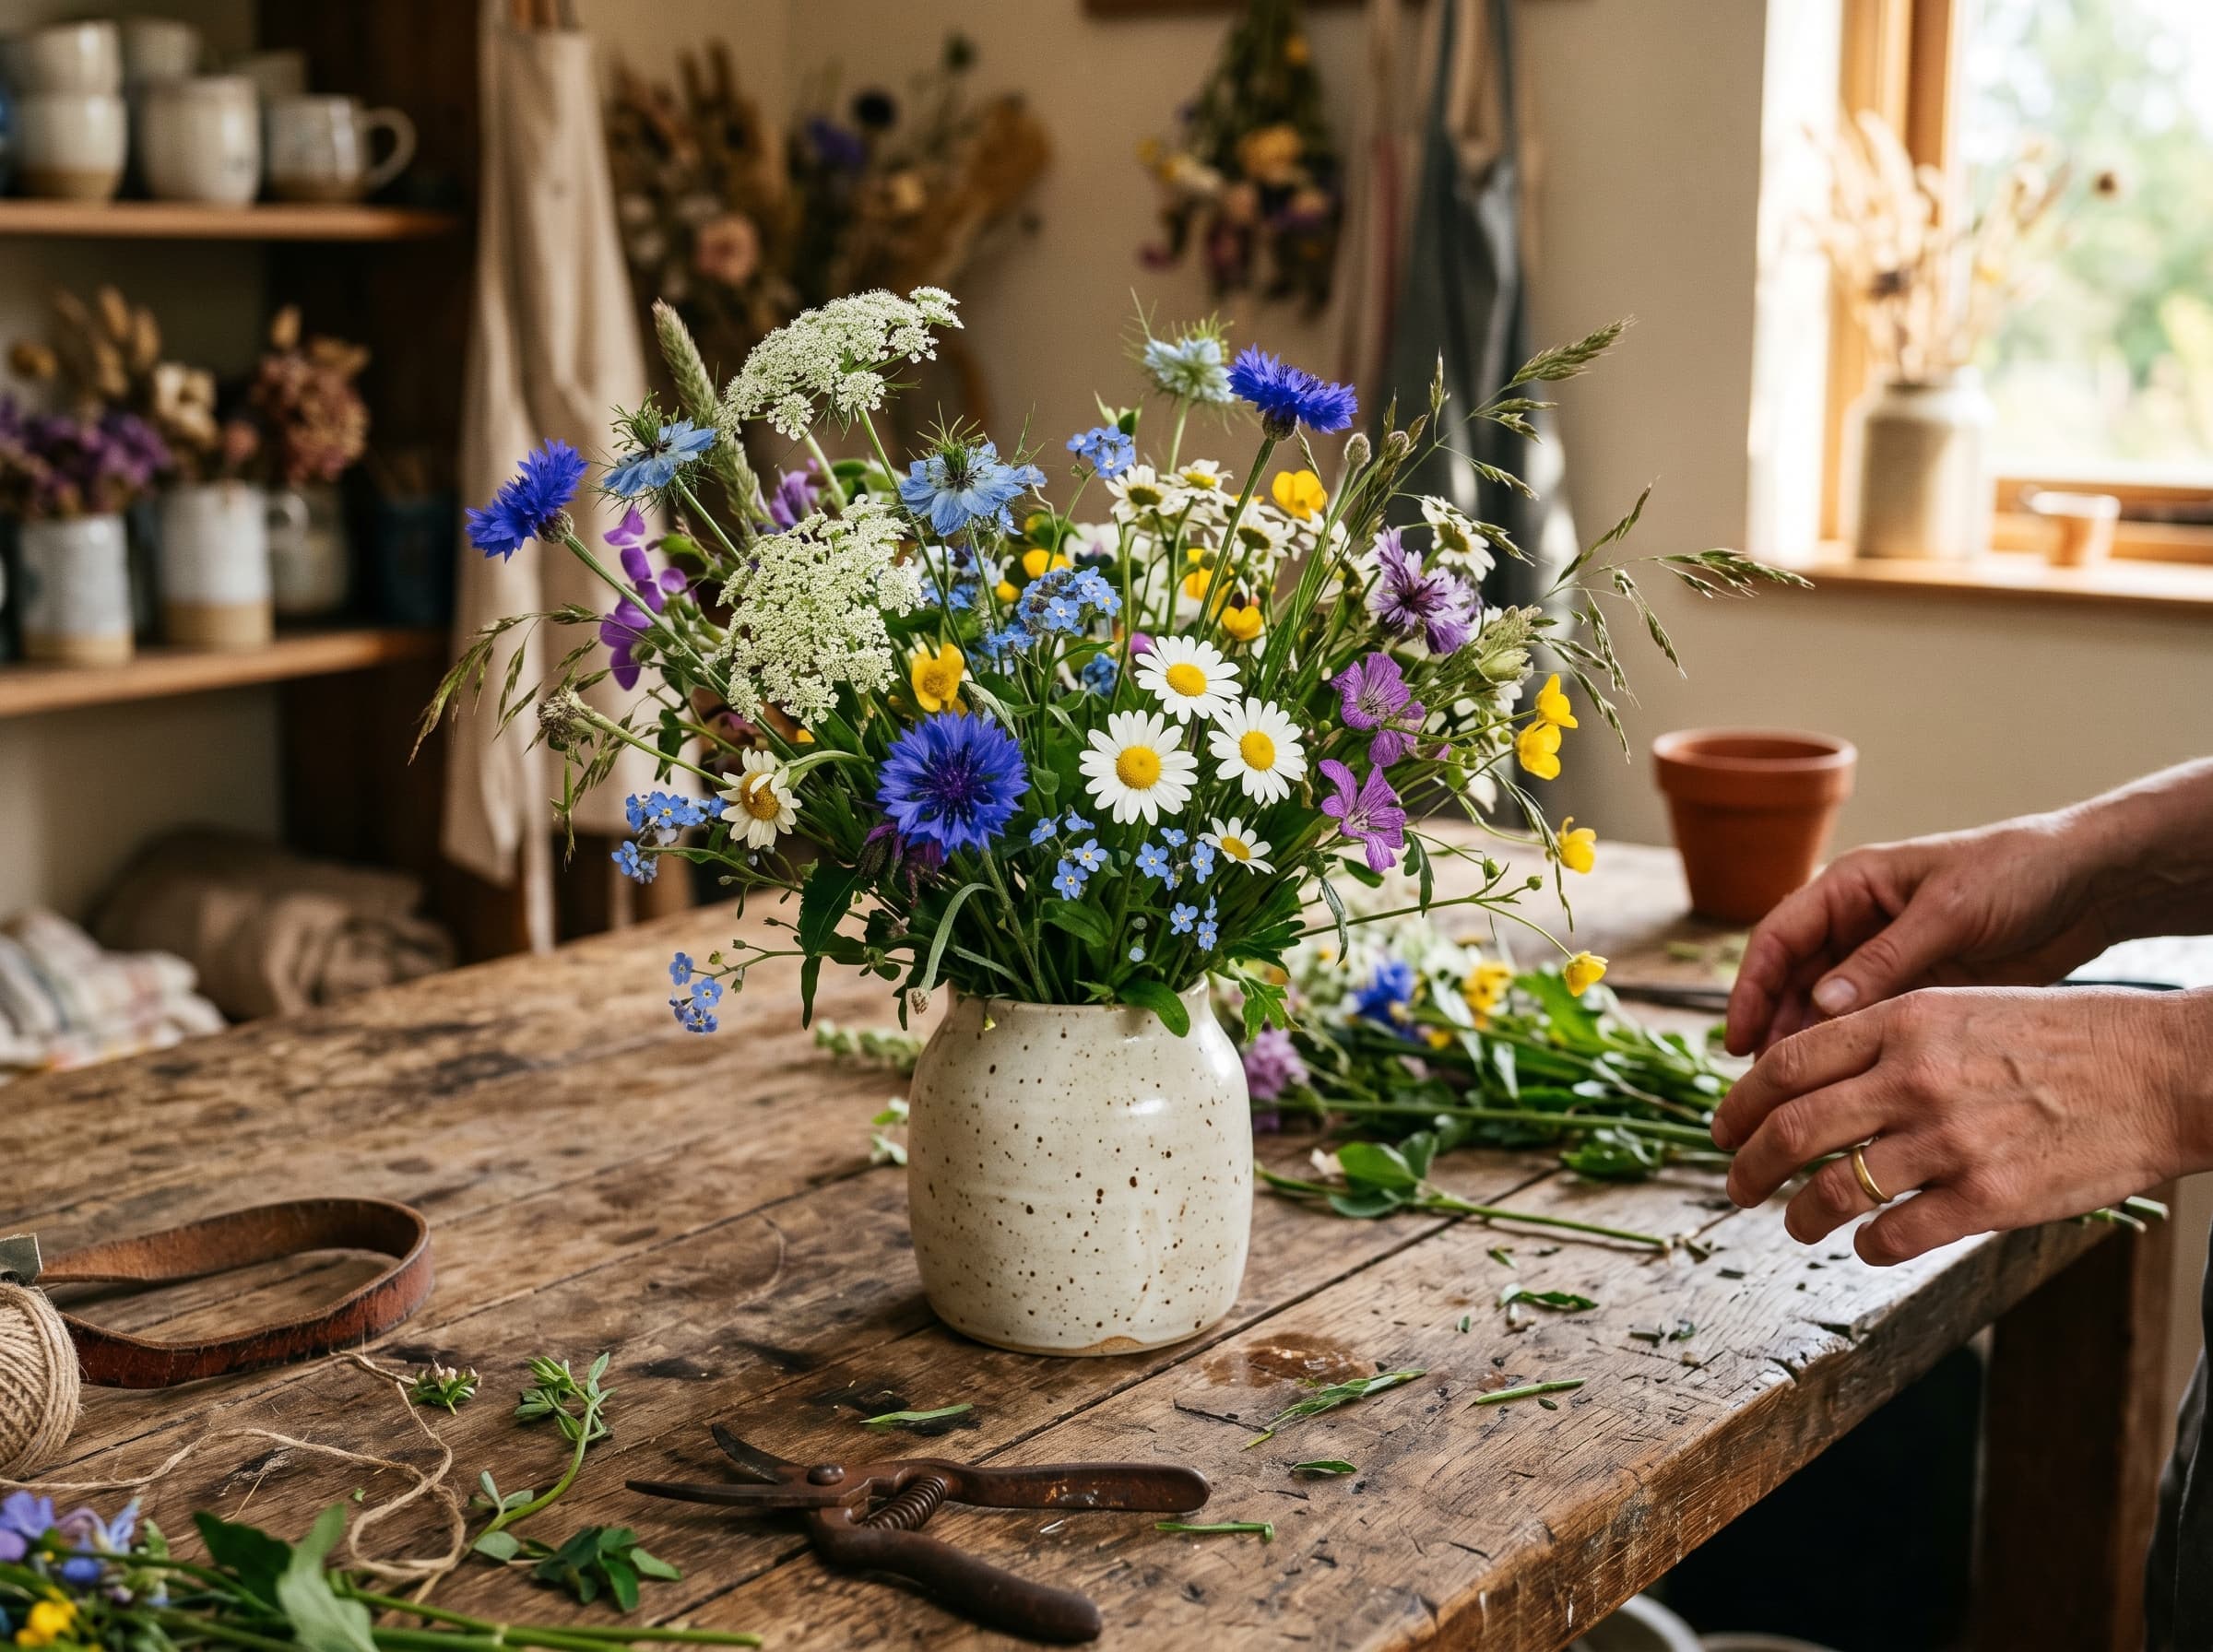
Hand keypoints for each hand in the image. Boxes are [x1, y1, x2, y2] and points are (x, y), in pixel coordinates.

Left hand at [1712, 986, 2211, 1265]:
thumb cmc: (2063, 1038)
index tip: (1722, 1129)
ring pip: (1833, 1190)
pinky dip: (1867, 1248)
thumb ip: (1886, 1039)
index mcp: (1901, 1019)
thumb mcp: (1960, 1008)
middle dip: (1747, 1166)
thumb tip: (1814, 1080)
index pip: (1786, 1064)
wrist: (2159, 1071)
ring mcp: (1948, 1139)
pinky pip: (1895, 1234)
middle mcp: (1913, 1076)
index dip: (1739, 1104)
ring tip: (1795, 1224)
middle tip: (1735, 1186)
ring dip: (1800, 1216)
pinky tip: (1868, 1247)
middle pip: (1790, 1129)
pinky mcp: (1988, 1198)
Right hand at [1724, 815, 2112, 1056]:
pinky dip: (1852, 1056)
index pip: (1779, 938)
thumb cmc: (2016, 872)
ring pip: (1826, 1009)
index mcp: (1851, 886)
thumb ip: (1884, 960)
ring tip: (1795, 1099)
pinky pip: (1869, 1026)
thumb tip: (1822, 1009)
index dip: (1752, 988)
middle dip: (1774, 1030)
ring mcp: (1886, 959)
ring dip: (1808, 1048)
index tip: (1740, 1039)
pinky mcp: (1918, 989)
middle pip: (1793, 981)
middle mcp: (1857, 923)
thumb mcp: (1948, 912)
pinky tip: (1845, 1092)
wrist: (2090, 884)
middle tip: (1760, 1086)